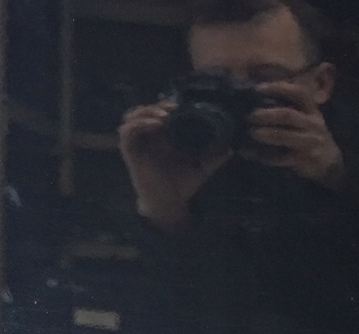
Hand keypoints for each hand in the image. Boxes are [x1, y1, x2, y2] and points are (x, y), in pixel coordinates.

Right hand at [119, 101, 231, 229]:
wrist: (169, 203)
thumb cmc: (182, 187)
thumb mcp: (202, 168)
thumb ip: (215, 158)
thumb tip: (231, 148)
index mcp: (161, 139)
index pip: (157, 112)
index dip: (165, 104)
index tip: (181, 104)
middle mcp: (147, 139)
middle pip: (142, 111)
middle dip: (156, 105)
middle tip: (172, 107)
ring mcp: (137, 145)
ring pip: (131, 117)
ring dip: (146, 112)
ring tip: (163, 115)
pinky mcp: (130, 152)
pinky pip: (127, 132)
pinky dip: (139, 123)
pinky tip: (156, 124)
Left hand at [246, 82, 344, 189]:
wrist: (328, 160)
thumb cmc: (308, 134)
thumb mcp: (305, 118)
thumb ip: (287, 108)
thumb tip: (254, 99)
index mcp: (310, 109)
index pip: (298, 93)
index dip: (278, 88)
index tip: (257, 88)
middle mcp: (312, 123)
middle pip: (288, 115)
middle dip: (267, 114)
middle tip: (250, 116)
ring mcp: (309, 141)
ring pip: (285, 136)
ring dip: (267, 134)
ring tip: (252, 133)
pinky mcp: (304, 159)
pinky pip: (281, 157)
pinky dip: (264, 156)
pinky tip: (250, 153)